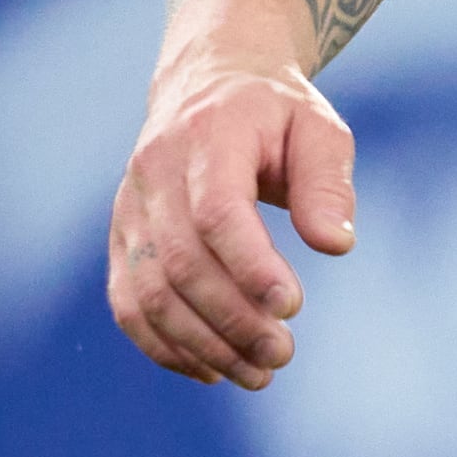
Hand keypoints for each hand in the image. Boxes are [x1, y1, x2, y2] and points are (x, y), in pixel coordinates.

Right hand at [108, 6, 356, 390]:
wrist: (208, 82)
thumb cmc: (275, 114)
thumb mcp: (318, 129)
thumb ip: (327, 184)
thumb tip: (334, 244)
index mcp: (208, 135)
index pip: (216, 211)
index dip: (250, 267)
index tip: (293, 308)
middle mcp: (155, 170)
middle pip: (180, 261)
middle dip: (232, 319)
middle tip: (283, 355)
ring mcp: (130, 206)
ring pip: (149, 292)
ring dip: (202, 344)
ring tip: (258, 374)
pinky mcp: (122, 237)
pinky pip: (128, 303)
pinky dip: (165, 346)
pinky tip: (212, 370)